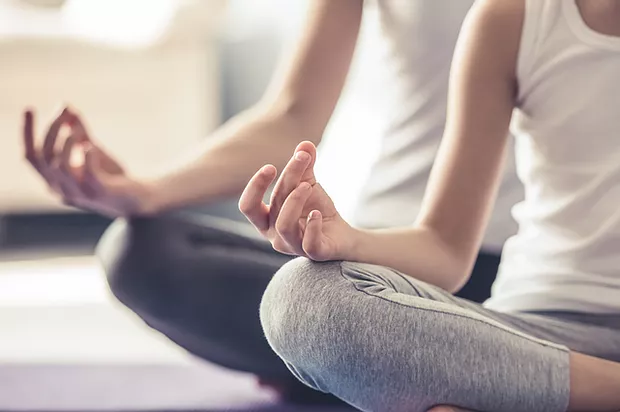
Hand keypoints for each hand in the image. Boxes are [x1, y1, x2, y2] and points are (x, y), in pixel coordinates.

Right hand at [23, 107, 154, 216]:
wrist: (139, 199)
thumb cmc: (112, 177)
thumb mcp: (93, 151)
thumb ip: (79, 132)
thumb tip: (66, 106)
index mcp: (55, 180)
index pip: (31, 157)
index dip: (27, 133)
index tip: (29, 108)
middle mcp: (61, 189)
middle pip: (44, 157)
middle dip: (52, 130)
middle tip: (65, 112)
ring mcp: (79, 194)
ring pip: (60, 166)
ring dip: (67, 142)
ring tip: (79, 129)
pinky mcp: (99, 193)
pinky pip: (87, 174)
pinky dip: (86, 156)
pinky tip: (90, 146)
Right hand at [239, 141, 355, 260]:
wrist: (342, 235)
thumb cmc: (316, 210)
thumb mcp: (308, 184)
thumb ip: (304, 165)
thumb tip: (305, 143)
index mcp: (266, 220)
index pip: (248, 206)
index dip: (255, 187)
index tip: (271, 167)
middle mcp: (275, 236)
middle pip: (270, 209)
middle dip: (283, 183)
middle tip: (298, 161)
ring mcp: (293, 246)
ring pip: (284, 225)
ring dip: (295, 200)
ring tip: (309, 185)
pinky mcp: (315, 253)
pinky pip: (309, 244)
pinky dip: (312, 226)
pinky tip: (317, 212)